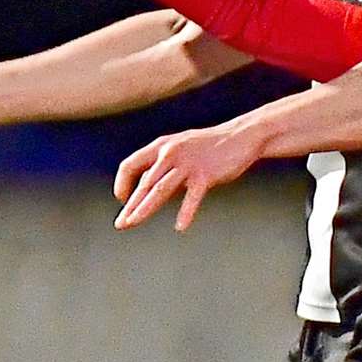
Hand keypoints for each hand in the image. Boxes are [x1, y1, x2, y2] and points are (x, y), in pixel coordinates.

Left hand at [112, 121, 264, 231]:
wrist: (241, 136)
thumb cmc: (209, 146)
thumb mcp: (180, 149)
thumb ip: (162, 166)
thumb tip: (145, 188)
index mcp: (161, 146)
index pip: (130, 165)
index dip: (122, 183)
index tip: (122, 199)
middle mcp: (170, 153)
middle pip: (144, 183)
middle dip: (131, 205)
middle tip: (121, 224)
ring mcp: (188, 163)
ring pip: (160, 189)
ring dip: (144, 208)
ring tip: (133, 223)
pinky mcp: (205, 174)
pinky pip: (193, 196)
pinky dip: (186, 212)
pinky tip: (180, 226)